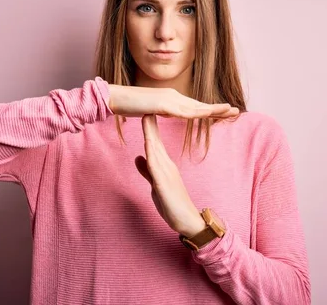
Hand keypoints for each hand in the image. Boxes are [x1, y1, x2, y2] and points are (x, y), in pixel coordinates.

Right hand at [108, 84, 238, 118]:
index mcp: (172, 99)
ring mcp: (169, 99)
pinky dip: (196, 113)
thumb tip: (169, 113)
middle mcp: (174, 96)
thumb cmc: (131, 105)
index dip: (211, 111)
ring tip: (230, 111)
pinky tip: (207, 115)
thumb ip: (162, 111)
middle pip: (200, 105)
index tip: (225, 114)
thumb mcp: (152, 110)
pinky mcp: (162, 104)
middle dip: (219, 108)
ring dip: (214, 109)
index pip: (195, 106)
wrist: (116, 98)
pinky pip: (182, 111)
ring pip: (196, 107)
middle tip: (237, 111)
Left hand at [134, 115, 206, 237]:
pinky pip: (156, 169)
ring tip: (147, 118)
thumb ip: (147, 171)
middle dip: (150, 124)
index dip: (150, 128)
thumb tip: (138, 157)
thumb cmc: (173, 204)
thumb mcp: (156, 184)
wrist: (188, 221)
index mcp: (164, 165)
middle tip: (147, 105)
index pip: (155, 143)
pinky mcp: (164, 185)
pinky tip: (148, 146)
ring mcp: (166, 174)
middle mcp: (166, 166)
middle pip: (155, 142)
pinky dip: (152, 155)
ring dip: (150, 134)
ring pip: (156, 151)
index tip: (145, 112)